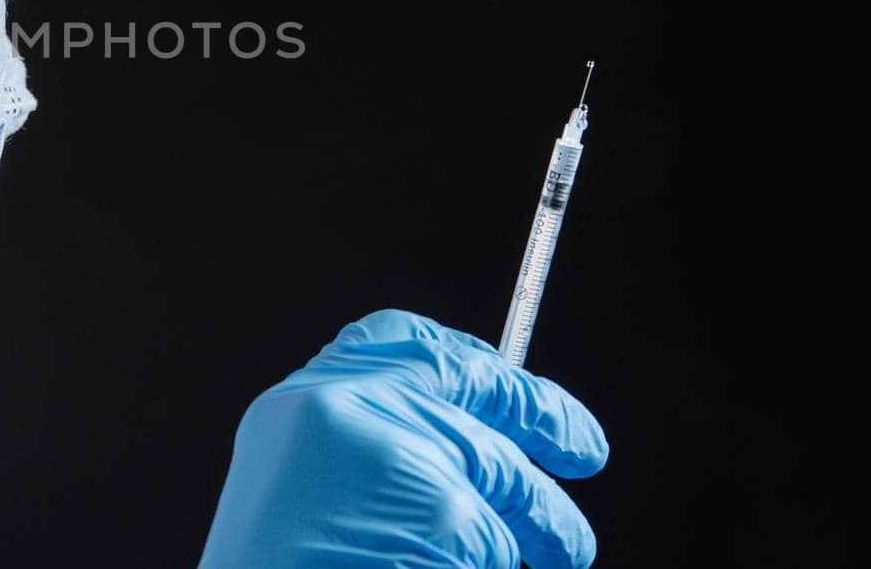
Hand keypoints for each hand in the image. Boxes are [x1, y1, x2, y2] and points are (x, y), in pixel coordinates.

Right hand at [198, 309, 608, 567]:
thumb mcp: (306, 494)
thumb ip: (369, 449)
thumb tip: (466, 435)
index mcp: (301, 406)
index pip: (397, 339)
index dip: (462, 353)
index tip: (502, 369)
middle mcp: (344, 411)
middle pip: (471, 381)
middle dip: (541, 412)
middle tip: (584, 446)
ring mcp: (394, 457)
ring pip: (503, 473)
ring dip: (547, 519)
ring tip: (566, 549)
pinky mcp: (442, 517)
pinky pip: (500, 540)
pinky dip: (497, 566)